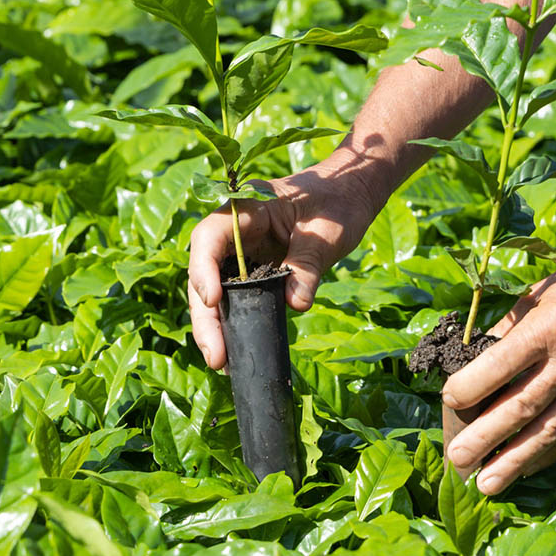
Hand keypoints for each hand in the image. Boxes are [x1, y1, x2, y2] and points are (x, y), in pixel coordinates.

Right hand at [188, 160, 377, 369]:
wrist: (351, 193)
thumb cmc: (338, 202)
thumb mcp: (326, 232)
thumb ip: (307, 265)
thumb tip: (295, 305)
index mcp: (246, 208)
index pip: (209, 236)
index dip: (203, 269)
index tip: (214, 300)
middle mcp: (235, 231)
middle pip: (205, 272)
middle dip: (206, 316)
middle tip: (215, 355)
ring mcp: (242, 252)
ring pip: (216, 289)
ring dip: (215, 326)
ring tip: (222, 362)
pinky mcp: (254, 270)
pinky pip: (238, 296)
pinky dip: (235, 322)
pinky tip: (237, 351)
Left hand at [440, 230, 555, 493]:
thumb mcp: (538, 295)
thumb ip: (508, 333)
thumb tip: (472, 368)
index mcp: (551, 324)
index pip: (503, 363)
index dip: (472, 386)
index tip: (447, 401)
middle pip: (523, 406)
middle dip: (486, 438)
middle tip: (457, 459)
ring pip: (550, 431)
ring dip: (515, 462)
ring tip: (485, 485)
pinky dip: (546, 454)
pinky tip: (523, 469)